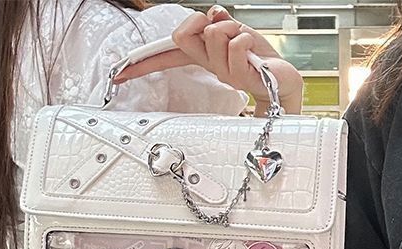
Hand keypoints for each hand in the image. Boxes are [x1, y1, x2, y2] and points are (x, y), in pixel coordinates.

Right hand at [116, 5, 303, 114]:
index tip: (119, 75)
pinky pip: (235, 43)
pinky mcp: (241, 76)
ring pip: (212, 35)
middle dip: (198, 22)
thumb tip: (210, 16)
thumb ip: (217, 23)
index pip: (166, 56)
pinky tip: (252, 53)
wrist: (283, 79)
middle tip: (217, 28)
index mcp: (202, 55)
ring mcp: (223, 73)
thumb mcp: (233, 31)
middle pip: (181, 36)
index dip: (142, 65)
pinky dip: (244, 38)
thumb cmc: (258, 57)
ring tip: (243, 42)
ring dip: (230, 29)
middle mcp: (208, 65)